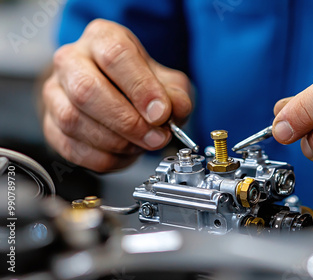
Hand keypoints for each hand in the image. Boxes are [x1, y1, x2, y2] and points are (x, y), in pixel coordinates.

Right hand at [42, 19, 191, 171]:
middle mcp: (71, 60)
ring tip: (142, 144)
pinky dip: (105, 158)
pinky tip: (126, 154)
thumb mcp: (168, 82)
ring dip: (116, 142)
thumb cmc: (140, 83)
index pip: (116, 56)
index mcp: (102, 38)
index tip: (161, 113)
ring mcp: (55, 92)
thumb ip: (175, 95)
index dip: (141, 88)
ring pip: (74, 120)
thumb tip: (172, 110)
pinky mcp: (50, 125)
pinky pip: (71, 148)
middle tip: (155, 137)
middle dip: (127, 122)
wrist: (117, 94)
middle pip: (87, 90)